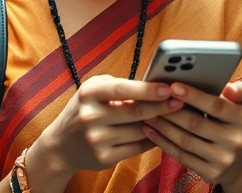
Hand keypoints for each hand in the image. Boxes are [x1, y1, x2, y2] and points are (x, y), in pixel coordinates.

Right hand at [33, 74, 184, 177]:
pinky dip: (152, 139)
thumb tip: (154, 84)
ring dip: (159, 123)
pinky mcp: (103, 158)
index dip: (148, 89)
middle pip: (135, 111)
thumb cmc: (85, 109)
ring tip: (173, 116)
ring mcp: (97, 139)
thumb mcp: (93, 90)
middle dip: (161, 106)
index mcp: (88, 93)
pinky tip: (159, 132)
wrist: (61, 144)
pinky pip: (137, 147)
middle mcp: (90, 116)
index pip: (122, 89)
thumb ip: (119, 85)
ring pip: (139, 131)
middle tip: (180, 101)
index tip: (168, 88)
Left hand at [141, 80, 241, 189]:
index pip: (215, 106)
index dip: (193, 96)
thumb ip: (235, 92)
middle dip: (171, 111)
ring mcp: (222, 159)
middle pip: (195, 124)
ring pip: (185, 141)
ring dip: (163, 126)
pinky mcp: (210, 173)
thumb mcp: (239, 107)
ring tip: (147, 114)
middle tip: (152, 100)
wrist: (241, 164)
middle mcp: (234, 140)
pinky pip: (182, 156)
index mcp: (241, 119)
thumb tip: (228, 86)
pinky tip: (151, 132)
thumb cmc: (232, 126)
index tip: (173, 86)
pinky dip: (163, 143)